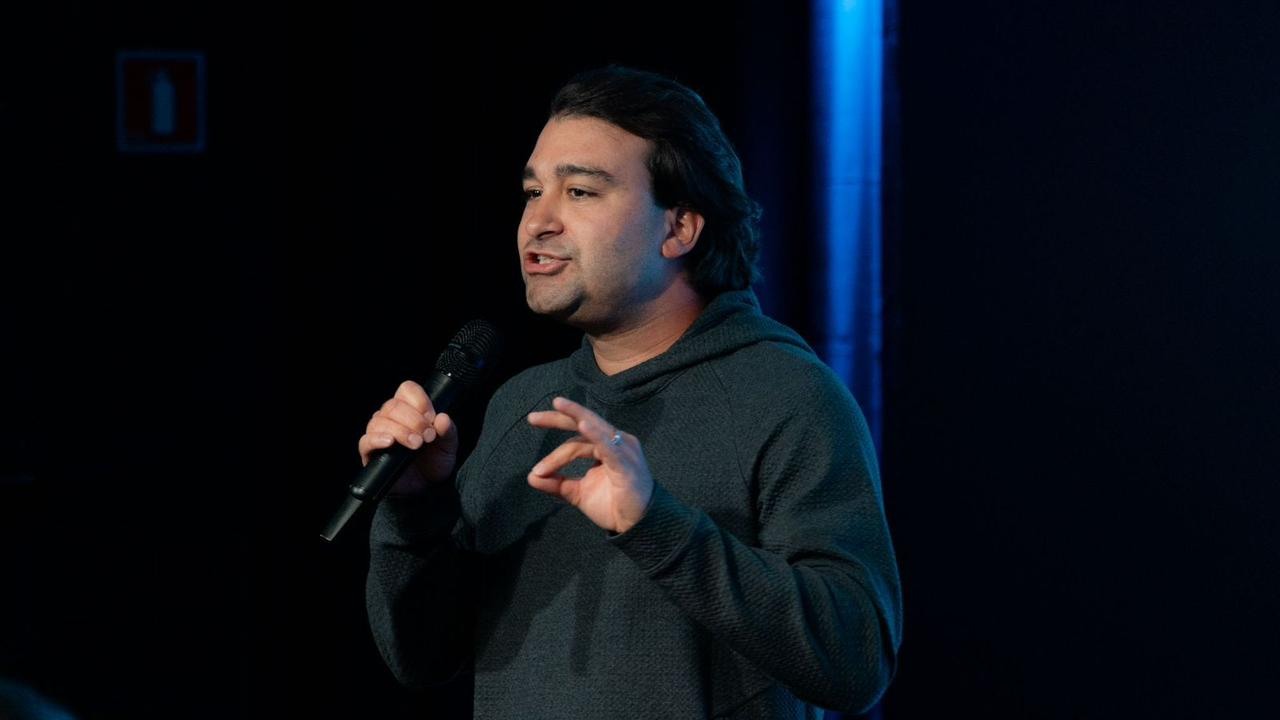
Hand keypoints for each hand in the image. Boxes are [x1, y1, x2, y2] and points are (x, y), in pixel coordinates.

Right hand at [358, 380, 458, 495]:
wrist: (426, 489)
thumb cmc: (433, 463)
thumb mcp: (448, 446)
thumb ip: (448, 431)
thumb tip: (443, 418)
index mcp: (410, 410)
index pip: (406, 390)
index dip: (419, 400)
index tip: (431, 417)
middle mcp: (392, 419)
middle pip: (393, 405)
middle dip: (414, 420)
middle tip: (427, 436)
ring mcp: (379, 434)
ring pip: (379, 420)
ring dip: (400, 431)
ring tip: (416, 444)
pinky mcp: (369, 452)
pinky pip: (365, 440)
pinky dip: (377, 439)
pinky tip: (390, 443)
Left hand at [525, 396, 653, 533]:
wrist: (637, 526)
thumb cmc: (614, 506)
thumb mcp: (579, 493)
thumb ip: (557, 484)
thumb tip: (531, 477)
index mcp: (605, 446)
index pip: (577, 436)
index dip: (554, 441)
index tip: (534, 455)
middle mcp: (616, 442)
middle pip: (585, 422)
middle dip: (559, 416)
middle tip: (533, 417)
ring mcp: (623, 451)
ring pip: (593, 431)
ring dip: (574, 418)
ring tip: (557, 406)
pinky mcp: (627, 464)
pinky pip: (610, 447)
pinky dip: (597, 435)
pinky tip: (583, 426)